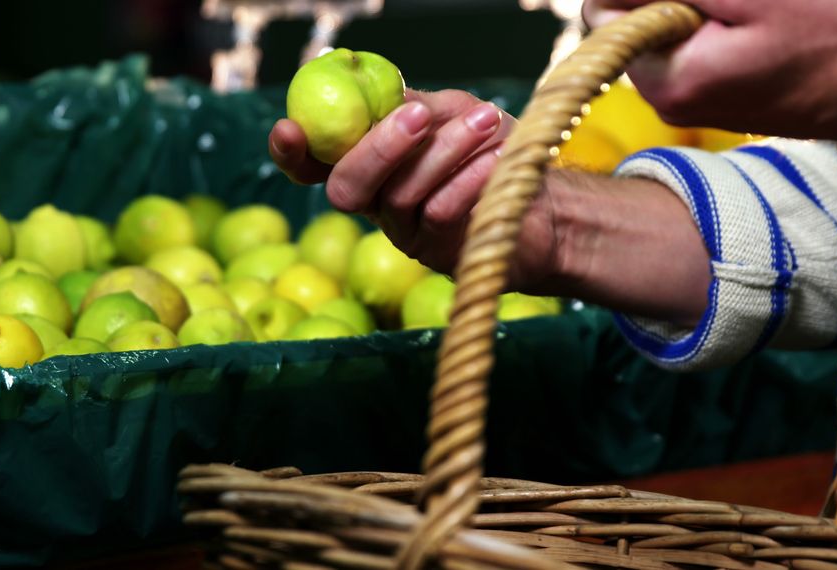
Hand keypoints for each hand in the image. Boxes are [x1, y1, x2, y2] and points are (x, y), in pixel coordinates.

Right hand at [269, 89, 559, 289]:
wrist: (547, 200)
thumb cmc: (492, 148)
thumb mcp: (452, 114)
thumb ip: (413, 106)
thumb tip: (386, 98)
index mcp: (368, 163)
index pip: (312, 165)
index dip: (292, 154)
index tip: (289, 129)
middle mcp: (376, 202)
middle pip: (348, 188)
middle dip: (380, 148)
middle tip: (419, 116)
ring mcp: (405, 232)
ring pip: (400, 196)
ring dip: (444, 152)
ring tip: (484, 120)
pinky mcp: (438, 254)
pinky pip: (439, 214)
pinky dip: (467, 180)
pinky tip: (495, 158)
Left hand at [582, 0, 836, 161]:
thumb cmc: (827, 34)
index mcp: (664, 78)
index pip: (603, 11)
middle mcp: (663, 99)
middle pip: (628, 20)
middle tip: (730, 0)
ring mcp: (685, 101)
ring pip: (659, 31)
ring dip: (691, 6)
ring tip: (747, 8)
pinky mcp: (707, 96)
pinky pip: (685, 46)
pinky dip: (707, 22)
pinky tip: (750, 20)